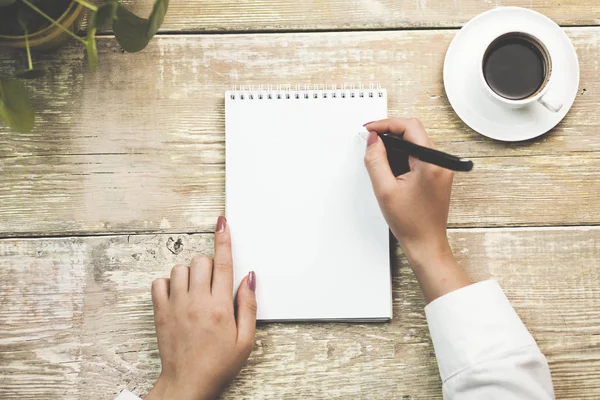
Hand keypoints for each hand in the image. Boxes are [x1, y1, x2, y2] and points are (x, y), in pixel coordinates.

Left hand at [145, 216, 256, 399]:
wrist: (188, 383)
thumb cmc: (218, 364)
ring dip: (190, 274)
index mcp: (221, 307)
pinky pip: (159, 282)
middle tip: (213, 285)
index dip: (224, 240)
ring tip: (195, 292)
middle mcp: (197, 302)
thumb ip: (248, 306)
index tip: (222, 223)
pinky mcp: (161, 312)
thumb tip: (249, 278)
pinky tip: (178, 296)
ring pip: (180, 268)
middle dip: (209, 266)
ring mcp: (176, 305)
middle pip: (201, 261)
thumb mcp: (245, 339)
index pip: (223, 264)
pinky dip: (168, 284)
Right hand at [364, 118, 468, 301]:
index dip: (386, 124)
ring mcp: (441, 168)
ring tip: (377, 156)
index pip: (409, 127)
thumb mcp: (385, 189)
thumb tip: (373, 140)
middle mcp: (441, 162)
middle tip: (370, 140)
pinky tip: (389, 167)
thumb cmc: (411, 223)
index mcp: (432, 162)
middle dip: (389, 133)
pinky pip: (417, 155)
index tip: (370, 129)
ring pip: (414, 143)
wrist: (426, 243)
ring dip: (395, 145)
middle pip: (413, 132)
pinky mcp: (436, 174)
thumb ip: (376, 160)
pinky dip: (401, 155)